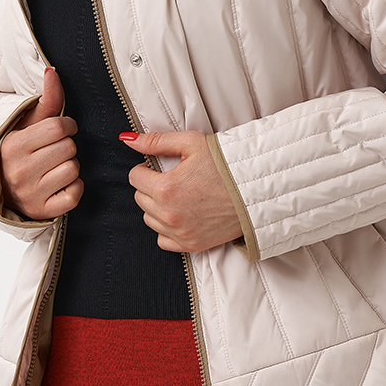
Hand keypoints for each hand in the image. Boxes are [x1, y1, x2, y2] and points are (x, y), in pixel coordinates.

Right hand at [0, 67, 82, 219]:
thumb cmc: (18, 151)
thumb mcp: (27, 124)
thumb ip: (45, 99)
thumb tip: (52, 70)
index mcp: (13, 145)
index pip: (59, 127)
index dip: (67, 126)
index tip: (61, 130)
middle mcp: (19, 171)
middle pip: (69, 148)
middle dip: (66, 146)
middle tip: (55, 150)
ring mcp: (30, 193)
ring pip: (73, 169)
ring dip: (70, 166)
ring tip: (55, 166)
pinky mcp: (42, 211)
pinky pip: (74, 195)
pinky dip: (73, 188)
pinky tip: (61, 183)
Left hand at [121, 131, 241, 252]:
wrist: (257, 190)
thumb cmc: (227, 165)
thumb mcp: (192, 143)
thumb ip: (156, 141)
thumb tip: (128, 140)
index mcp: (166, 188)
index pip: (134, 178)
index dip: (145, 169)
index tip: (157, 168)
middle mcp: (169, 214)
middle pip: (140, 199)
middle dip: (151, 187)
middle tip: (173, 179)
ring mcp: (180, 232)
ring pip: (149, 219)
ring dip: (157, 207)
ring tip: (179, 196)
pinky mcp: (191, 244)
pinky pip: (162, 239)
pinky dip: (167, 229)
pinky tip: (181, 215)